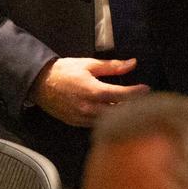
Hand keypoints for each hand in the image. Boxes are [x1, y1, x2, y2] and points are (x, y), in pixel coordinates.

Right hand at [28, 57, 149, 126]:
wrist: (40, 83)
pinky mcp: (76, 123)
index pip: (121, 95)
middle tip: (142, 100)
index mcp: (93, 91)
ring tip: (131, 107)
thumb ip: (112, 66)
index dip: (136, 93)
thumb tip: (132, 64)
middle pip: (117, 112)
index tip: (147, 89)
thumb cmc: (65, 71)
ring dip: (119, 115)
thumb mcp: (89, 64)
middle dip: (131, 106)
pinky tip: (112, 114)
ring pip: (107, 121)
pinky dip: (106, 120)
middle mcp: (89, 107)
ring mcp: (82, 118)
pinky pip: (96, 124)